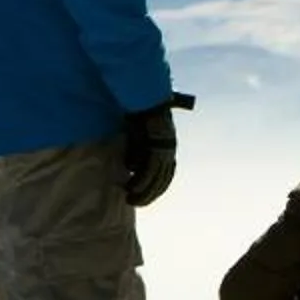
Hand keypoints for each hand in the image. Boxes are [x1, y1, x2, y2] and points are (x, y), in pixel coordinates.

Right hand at [122, 92, 195, 206]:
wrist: (145, 97)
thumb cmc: (141, 113)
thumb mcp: (142, 135)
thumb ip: (139, 150)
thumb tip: (131, 167)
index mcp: (169, 147)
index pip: (166, 174)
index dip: (156, 188)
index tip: (145, 196)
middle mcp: (169, 150)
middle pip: (161, 180)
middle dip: (149, 194)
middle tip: (134, 202)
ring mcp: (164, 149)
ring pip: (155, 178)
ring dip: (143, 192)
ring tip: (130, 199)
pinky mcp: (156, 147)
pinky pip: (149, 170)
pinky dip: (140, 181)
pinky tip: (130, 188)